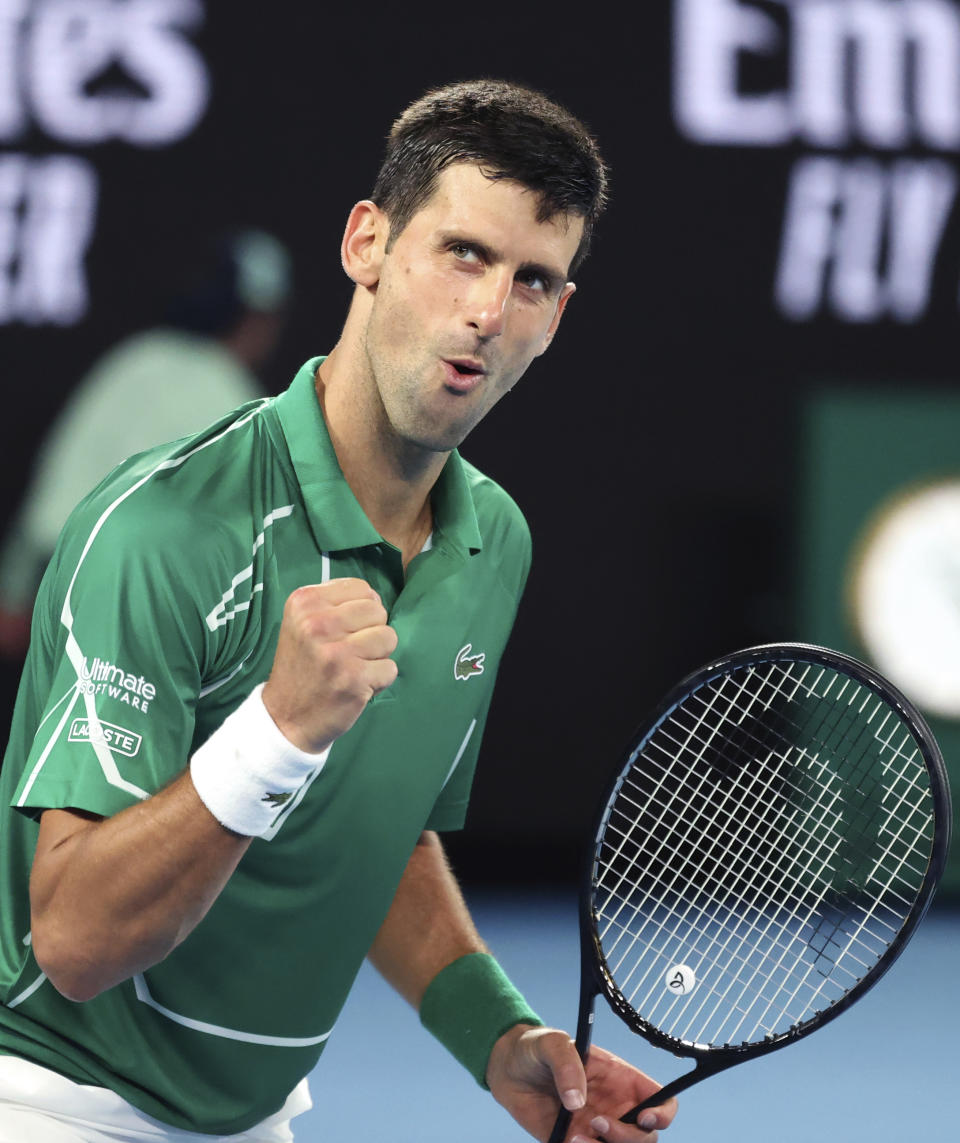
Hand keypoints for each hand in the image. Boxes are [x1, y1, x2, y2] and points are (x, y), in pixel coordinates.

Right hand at [262, 578, 397, 751]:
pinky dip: (379, 680)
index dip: (362, 611)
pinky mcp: (353, 678)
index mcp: (305, 602)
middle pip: (378, 612)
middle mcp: (317, 623)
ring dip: (378, 656)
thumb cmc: (302, 666)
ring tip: (354, 667)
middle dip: (372, 632)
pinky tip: (356, 685)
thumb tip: (376, 600)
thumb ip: (335, 604)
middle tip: (349, 652)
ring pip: (389, 637)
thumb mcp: (303, 622)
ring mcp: (336, 652)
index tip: (344, 631)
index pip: (362, 589)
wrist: (285, 718)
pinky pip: (391, 668)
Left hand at [486, 1026, 676, 1142]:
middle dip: (629, 1138)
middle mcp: (614, 1107)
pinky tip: (569, 1139)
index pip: (661, 1100)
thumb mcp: (551, 1043)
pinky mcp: (574, 1142)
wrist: (507, 1068)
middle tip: (599, 1123)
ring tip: (577, 1136)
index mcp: (620, 1079)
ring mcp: (596, 1129)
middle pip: (646, 1137)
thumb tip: (576, 1102)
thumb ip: (567, 1065)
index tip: (645, 1117)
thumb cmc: (536, 1048)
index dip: (663, 1113)